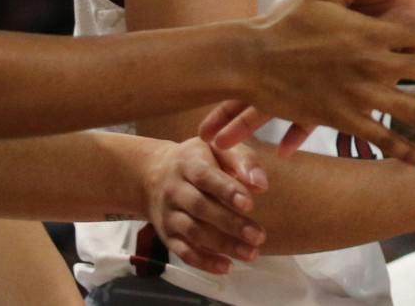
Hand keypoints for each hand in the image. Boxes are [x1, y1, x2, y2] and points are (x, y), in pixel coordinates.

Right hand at [141, 137, 269, 275]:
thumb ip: (243, 160)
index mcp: (188, 163)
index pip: (206, 177)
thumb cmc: (198, 159)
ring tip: (251, 253)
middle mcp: (174, 190)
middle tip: (259, 236)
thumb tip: (261, 184)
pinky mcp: (167, 235)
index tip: (249, 203)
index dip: (227, 190)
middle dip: (231, 224)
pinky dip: (204, 262)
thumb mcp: (219, 148)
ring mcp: (168, 214)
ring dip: (223, 246)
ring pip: (193, 233)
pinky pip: (183, 252)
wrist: (153, 174)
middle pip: (201, 208)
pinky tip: (226, 266)